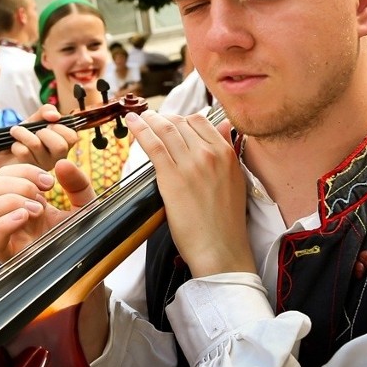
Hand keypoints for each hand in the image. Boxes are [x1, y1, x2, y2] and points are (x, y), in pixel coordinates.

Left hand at [0, 104, 77, 174]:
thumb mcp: (36, 120)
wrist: (4, 153)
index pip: (72, 137)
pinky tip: (14, 146)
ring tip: (16, 132)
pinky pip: (23, 152)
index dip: (59, 127)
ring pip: (36, 145)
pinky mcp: (27, 171)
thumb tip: (55, 115)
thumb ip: (46, 112)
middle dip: (43, 132)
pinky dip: (16, 144)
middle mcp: (56, 159)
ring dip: (23, 133)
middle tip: (35, 132)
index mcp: (63, 145)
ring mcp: (43, 167)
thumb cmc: (24, 136)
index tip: (48, 125)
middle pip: (60, 146)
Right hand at [0, 161, 94, 262]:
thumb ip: (78, 184)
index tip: (49, 182)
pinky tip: (25, 218)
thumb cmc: (84, 237)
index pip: (6, 175)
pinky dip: (4, 223)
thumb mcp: (86, 205)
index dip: (24, 171)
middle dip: (16, 183)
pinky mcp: (9, 258)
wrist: (90, 267)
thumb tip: (62, 163)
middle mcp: (12, 216)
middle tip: (40, 194)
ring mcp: (8, 237)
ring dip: (9, 201)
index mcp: (25, 201)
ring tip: (36, 209)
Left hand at [125, 110, 254, 277]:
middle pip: (181, 123)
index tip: (171, 121)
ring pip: (166, 130)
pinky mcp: (172, 178)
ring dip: (149, 120)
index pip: (200, 121)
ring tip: (139, 117)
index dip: (182, 118)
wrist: (220, 249)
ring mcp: (190, 164)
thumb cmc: (226, 221)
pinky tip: (132, 123)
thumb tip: (224, 125)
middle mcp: (209, 154)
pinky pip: (154, 145)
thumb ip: (227, 150)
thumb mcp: (235, 179)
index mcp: (226, 153)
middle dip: (164, 118)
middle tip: (152, 119)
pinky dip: (140, 130)